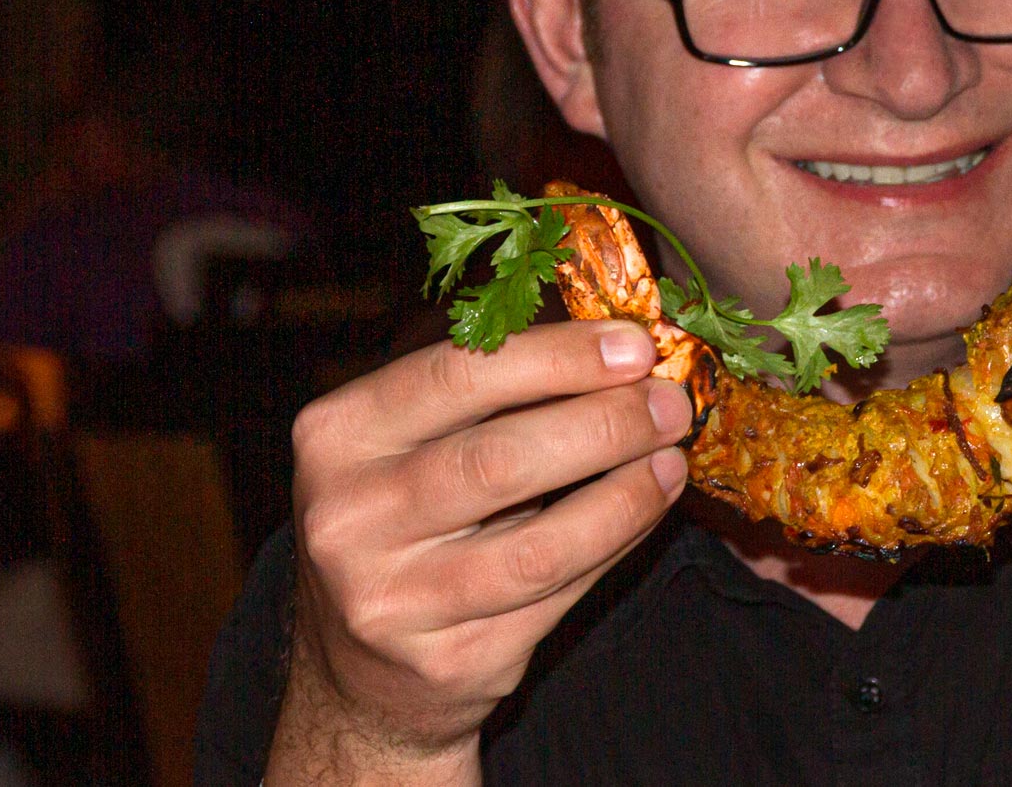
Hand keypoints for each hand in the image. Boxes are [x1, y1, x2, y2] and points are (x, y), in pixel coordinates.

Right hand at [269, 321, 690, 784]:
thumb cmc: (409, 518)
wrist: (363, 667)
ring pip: (541, 545)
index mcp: (337, 436)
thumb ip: (496, 392)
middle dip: (606, 424)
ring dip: (626, 494)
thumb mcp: (414, 442)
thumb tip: (620, 347)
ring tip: (673, 460)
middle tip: (670, 404)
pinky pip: (558, 596)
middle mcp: (348, 519)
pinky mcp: (448, 662)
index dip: (557, 357)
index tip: (635, 346)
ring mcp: (392, 602)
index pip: (456, 376)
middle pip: (500, 459)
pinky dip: (617, 544)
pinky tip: (647, 509)